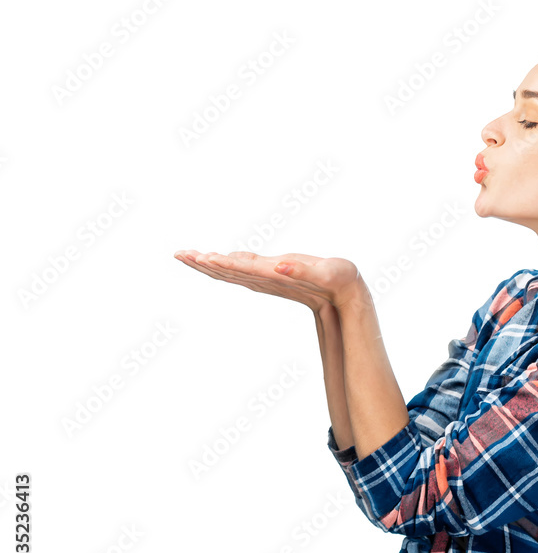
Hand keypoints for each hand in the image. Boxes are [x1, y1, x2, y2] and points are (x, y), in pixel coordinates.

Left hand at [174, 250, 359, 312]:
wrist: (344, 298)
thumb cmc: (338, 281)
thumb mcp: (324, 274)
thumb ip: (302, 271)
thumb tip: (281, 266)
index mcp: (274, 276)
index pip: (239, 269)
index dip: (218, 263)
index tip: (198, 257)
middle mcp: (265, 279)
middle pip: (227, 272)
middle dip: (203, 263)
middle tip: (179, 254)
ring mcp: (266, 279)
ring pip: (230, 272)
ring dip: (208, 263)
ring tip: (187, 256)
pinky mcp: (271, 275)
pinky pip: (241, 269)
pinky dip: (225, 263)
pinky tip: (215, 259)